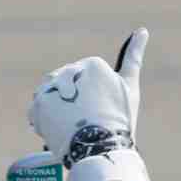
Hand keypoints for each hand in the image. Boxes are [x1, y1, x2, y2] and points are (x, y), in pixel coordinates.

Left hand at [28, 28, 148, 164]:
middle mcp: (68, 71)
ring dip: (58, 107)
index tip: (102, 110)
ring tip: (71, 125)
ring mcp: (51, 88)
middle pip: (67, 83)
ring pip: (51, 94)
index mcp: (93, 65)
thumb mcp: (130, 86)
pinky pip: (37, 109)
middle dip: (74, 100)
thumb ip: (133, 57)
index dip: (95, 96)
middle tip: (87, 121)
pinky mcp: (37, 105)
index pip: (87, 77)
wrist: (100, 150)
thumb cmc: (120, 119)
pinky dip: (45, 119)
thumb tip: (142, 30)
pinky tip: (58, 128)